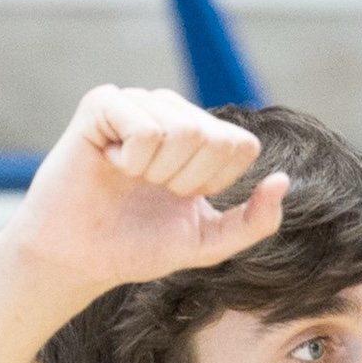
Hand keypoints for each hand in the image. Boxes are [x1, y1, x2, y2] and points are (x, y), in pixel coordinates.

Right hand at [0, 85, 289, 311]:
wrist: (79, 259)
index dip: (214, 184)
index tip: (182, 199)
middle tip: (151, 190)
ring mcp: (137, 103)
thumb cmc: (137, 246)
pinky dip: (132, 159)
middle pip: (214, 137)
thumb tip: (282, 181)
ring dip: (157, 172)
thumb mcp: (208, 243)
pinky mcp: (102, 103)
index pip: (241, 145)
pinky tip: (110, 163)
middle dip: (185, 180)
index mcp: (201, 137)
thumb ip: (255, 221)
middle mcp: (172, 112)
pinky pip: (144, 127)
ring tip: (130, 178)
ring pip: (182, 130)